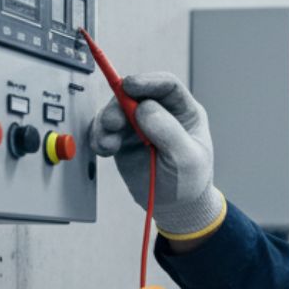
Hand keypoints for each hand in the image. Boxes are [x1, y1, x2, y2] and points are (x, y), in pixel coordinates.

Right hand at [88, 72, 225, 238]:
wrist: (174, 206)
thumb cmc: (188, 181)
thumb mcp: (186, 159)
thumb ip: (169, 132)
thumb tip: (145, 108)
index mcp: (184, 111)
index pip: (167, 85)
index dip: (148, 82)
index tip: (130, 86)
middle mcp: (161, 112)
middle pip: (135, 95)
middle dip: (119, 105)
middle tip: (112, 123)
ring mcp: (140, 125)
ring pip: (117, 110)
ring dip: (107, 123)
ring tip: (107, 144)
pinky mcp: (123, 139)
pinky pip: (106, 129)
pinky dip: (100, 136)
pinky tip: (103, 148)